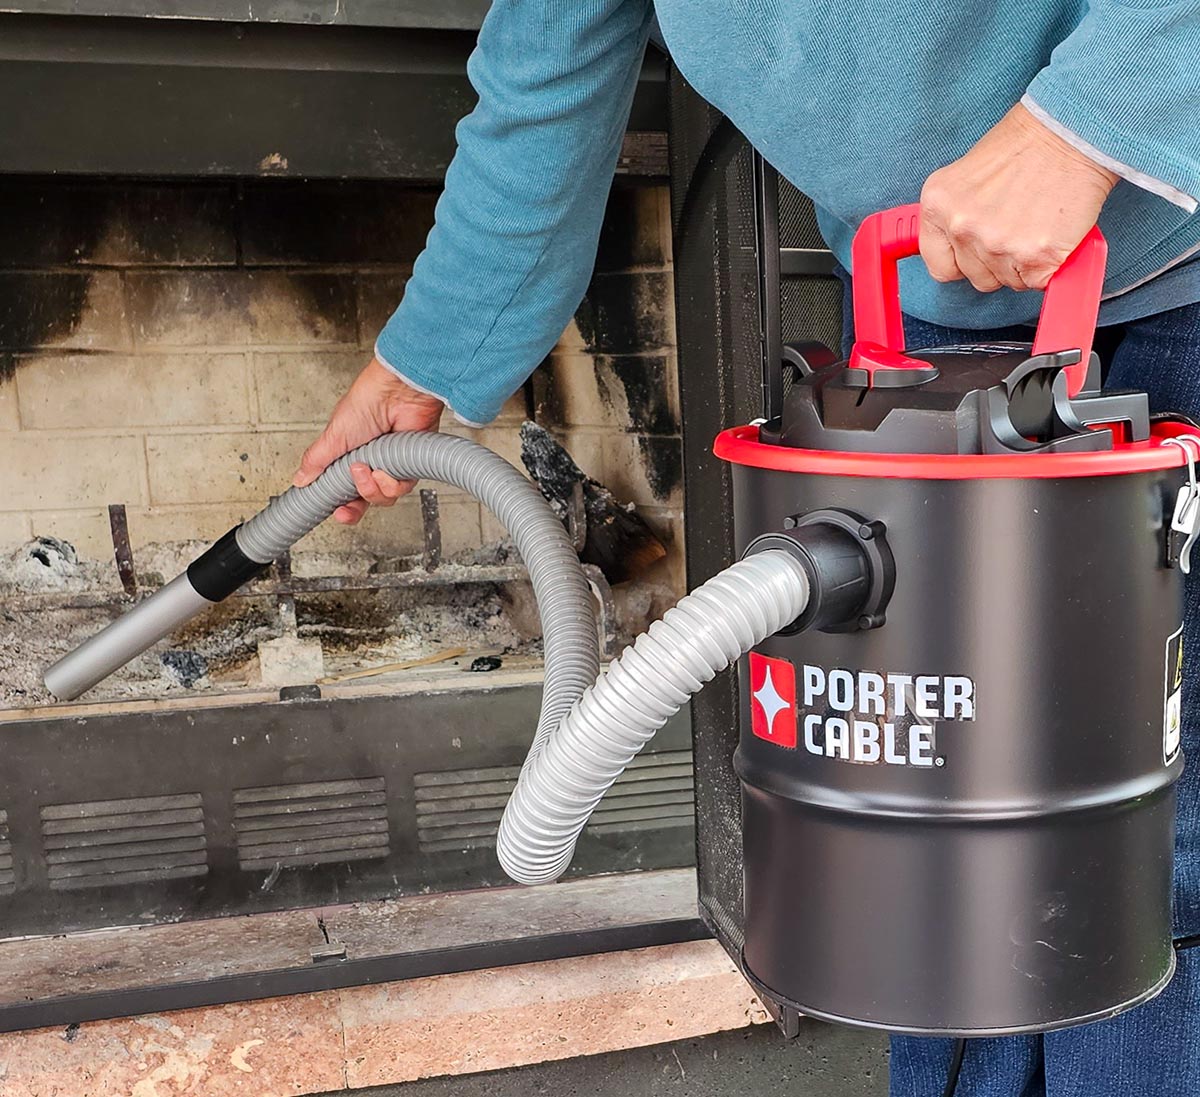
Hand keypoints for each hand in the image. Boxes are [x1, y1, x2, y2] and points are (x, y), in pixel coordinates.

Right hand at [293, 357, 443, 524]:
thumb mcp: (334, 435)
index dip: (342, 505)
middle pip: (365, 500)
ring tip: (366, 469)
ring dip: (372, 489)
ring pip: (383, 497)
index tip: (336, 511)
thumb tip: (300, 479)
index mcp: (349, 457)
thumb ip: (317, 460)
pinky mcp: (410, 464)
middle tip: (346, 507)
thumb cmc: (368, 402)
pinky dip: (391, 483)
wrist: (397, 392)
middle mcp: (371, 462)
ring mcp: (391, 464)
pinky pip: (401, 488)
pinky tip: (383, 470)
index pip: (344, 491)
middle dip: (355, 507)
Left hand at [919, 103, 1117, 292]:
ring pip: (1009, 281)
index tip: (978, 254)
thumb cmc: (1025, 147)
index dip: (962, 262)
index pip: (939, 266)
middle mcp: (962, 228)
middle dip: (998, 261)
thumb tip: (958, 250)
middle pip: (976, 277)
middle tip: (1018, 227)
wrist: (1072, 132)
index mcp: (938, 206)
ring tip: (1036, 224)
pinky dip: (1049, 266)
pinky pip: (1038, 282)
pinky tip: (1052, 235)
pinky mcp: (1035, 257)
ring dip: (1024, 263)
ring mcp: (997, 245)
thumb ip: (956, 216)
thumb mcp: (967, 177)